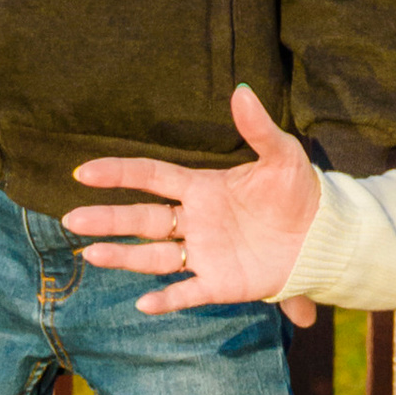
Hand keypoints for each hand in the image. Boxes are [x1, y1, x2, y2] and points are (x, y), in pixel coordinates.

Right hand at [69, 86, 320, 317]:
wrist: (323, 234)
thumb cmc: (299, 192)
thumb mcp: (282, 155)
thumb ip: (258, 128)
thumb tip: (242, 91)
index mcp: (203, 188)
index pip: (151, 177)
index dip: (118, 173)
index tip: (83, 172)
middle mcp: (195, 221)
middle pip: (142, 219)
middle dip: (108, 219)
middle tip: (72, 219)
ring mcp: (203, 253)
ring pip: (153, 255)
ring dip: (123, 256)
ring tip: (90, 254)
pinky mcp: (219, 282)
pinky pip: (186, 292)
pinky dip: (166, 299)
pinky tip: (143, 304)